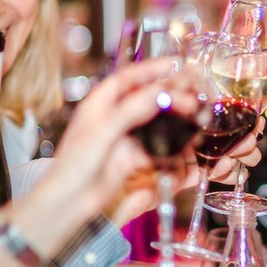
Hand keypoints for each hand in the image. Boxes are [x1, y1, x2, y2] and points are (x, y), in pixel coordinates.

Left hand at [50, 58, 197, 221]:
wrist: (70, 203)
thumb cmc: (75, 165)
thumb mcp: (104, 131)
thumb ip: (133, 110)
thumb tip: (162, 92)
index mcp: (100, 103)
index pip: (130, 77)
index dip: (154, 68)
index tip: (177, 63)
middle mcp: (113, 116)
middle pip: (147, 96)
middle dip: (171, 92)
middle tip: (194, 89)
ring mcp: (124, 137)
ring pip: (156, 119)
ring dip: (176, 115)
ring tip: (196, 112)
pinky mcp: (133, 157)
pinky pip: (158, 143)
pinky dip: (174, 140)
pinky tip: (188, 139)